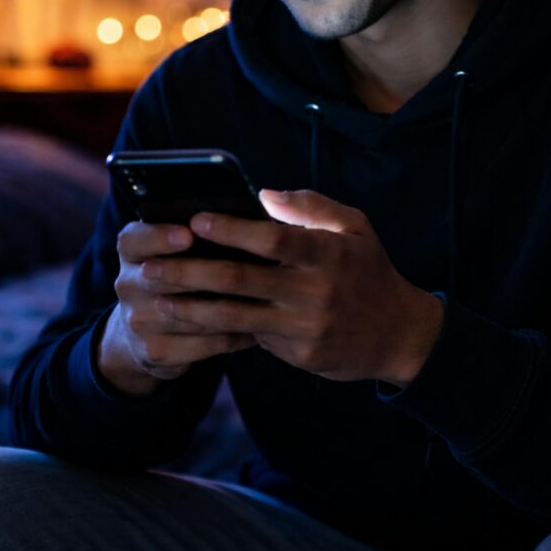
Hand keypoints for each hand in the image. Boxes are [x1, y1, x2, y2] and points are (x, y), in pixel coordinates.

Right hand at [97, 220, 254, 395]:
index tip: (188, 234)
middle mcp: (127, 284)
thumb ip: (200, 229)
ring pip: (186, 314)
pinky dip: (230, 337)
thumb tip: (252, 206)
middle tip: (237, 269)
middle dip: (199, 273)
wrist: (145, 330)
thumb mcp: (173, 246)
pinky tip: (256, 329)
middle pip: (161, 277)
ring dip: (225, 308)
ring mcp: (138, 321)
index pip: (134, 239)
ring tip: (262, 299)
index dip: (160, 236)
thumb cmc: (176, 271)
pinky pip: (200, 345)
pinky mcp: (154, 352)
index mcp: (131, 250)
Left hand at [149, 189, 444, 385]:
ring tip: (157, 301)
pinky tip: (188, 323)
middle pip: (242, 281)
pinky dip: (218, 330)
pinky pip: (251, 338)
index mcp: (326, 254)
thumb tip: (262, 194)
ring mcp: (305, 327)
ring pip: (237, 317)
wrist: (398, 335)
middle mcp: (314, 292)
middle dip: (192, 273)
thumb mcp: (354, 227)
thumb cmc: (368, 270)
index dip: (232, 229)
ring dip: (192, 309)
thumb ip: (310, 207)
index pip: (272, 239)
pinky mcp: (299, 356)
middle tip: (152, 266)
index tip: (195, 219)